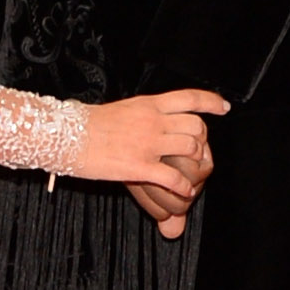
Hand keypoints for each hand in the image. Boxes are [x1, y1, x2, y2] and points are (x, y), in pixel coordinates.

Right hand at [73, 88, 226, 226]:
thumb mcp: (119, 110)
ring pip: (190, 148)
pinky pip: (173, 178)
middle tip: (198, 152)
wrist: (65, 136)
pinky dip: (183, 187)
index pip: (189, 98)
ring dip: (195, 163)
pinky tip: (182, 192)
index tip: (223, 108)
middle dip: (202, 140)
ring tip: (190, 172)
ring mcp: (148, 143)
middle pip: (196, 126)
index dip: (211, 102)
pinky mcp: (140, 166)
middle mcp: (153, 121)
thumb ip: (140, 114)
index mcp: (148, 105)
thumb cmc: (85, 125)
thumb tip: (150, 117)